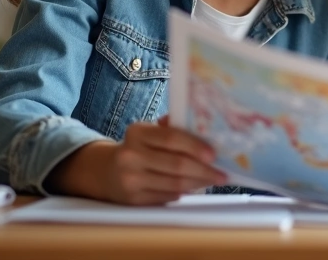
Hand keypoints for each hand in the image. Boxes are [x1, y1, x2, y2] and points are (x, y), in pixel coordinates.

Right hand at [48, 115, 226, 204]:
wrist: (106, 172)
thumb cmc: (138, 148)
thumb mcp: (148, 133)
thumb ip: (171, 129)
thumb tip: (203, 128)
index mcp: (137, 133)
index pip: (171, 138)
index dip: (195, 146)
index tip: (214, 154)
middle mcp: (130, 155)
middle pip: (176, 164)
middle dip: (204, 170)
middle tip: (222, 173)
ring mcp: (130, 179)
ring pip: (174, 184)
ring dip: (198, 183)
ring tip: (213, 180)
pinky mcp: (133, 199)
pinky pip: (167, 197)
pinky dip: (183, 193)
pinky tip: (193, 187)